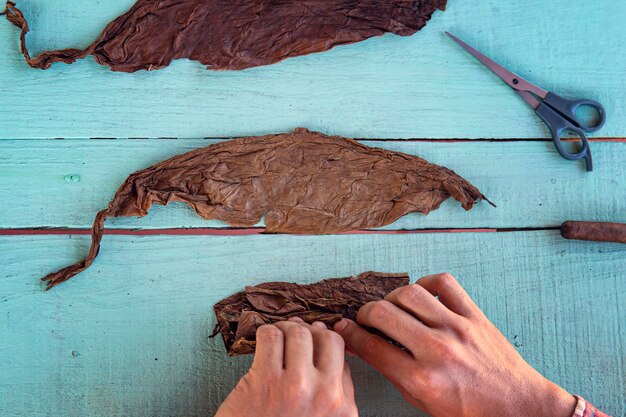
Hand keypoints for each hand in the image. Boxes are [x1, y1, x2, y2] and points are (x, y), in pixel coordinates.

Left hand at [215, 318, 357, 416]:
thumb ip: (335, 392)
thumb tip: (331, 347)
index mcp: (343, 408)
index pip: (343, 356)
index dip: (325, 342)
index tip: (313, 338)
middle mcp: (325, 396)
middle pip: (328, 339)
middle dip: (311, 332)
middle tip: (295, 336)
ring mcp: (296, 386)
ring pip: (299, 332)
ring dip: (286, 329)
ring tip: (277, 338)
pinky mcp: (265, 379)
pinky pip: (271, 335)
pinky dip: (265, 333)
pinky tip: (262, 344)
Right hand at [333, 273, 576, 416]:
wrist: (518, 407)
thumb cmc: (470, 411)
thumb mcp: (424, 403)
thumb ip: (393, 373)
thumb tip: (365, 347)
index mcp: (422, 380)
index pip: (371, 346)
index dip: (349, 334)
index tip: (343, 328)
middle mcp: (437, 351)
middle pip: (382, 313)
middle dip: (365, 314)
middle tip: (366, 319)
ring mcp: (457, 328)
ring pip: (409, 293)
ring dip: (392, 298)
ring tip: (393, 308)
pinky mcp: (475, 315)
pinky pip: (444, 282)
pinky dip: (426, 283)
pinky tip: (422, 296)